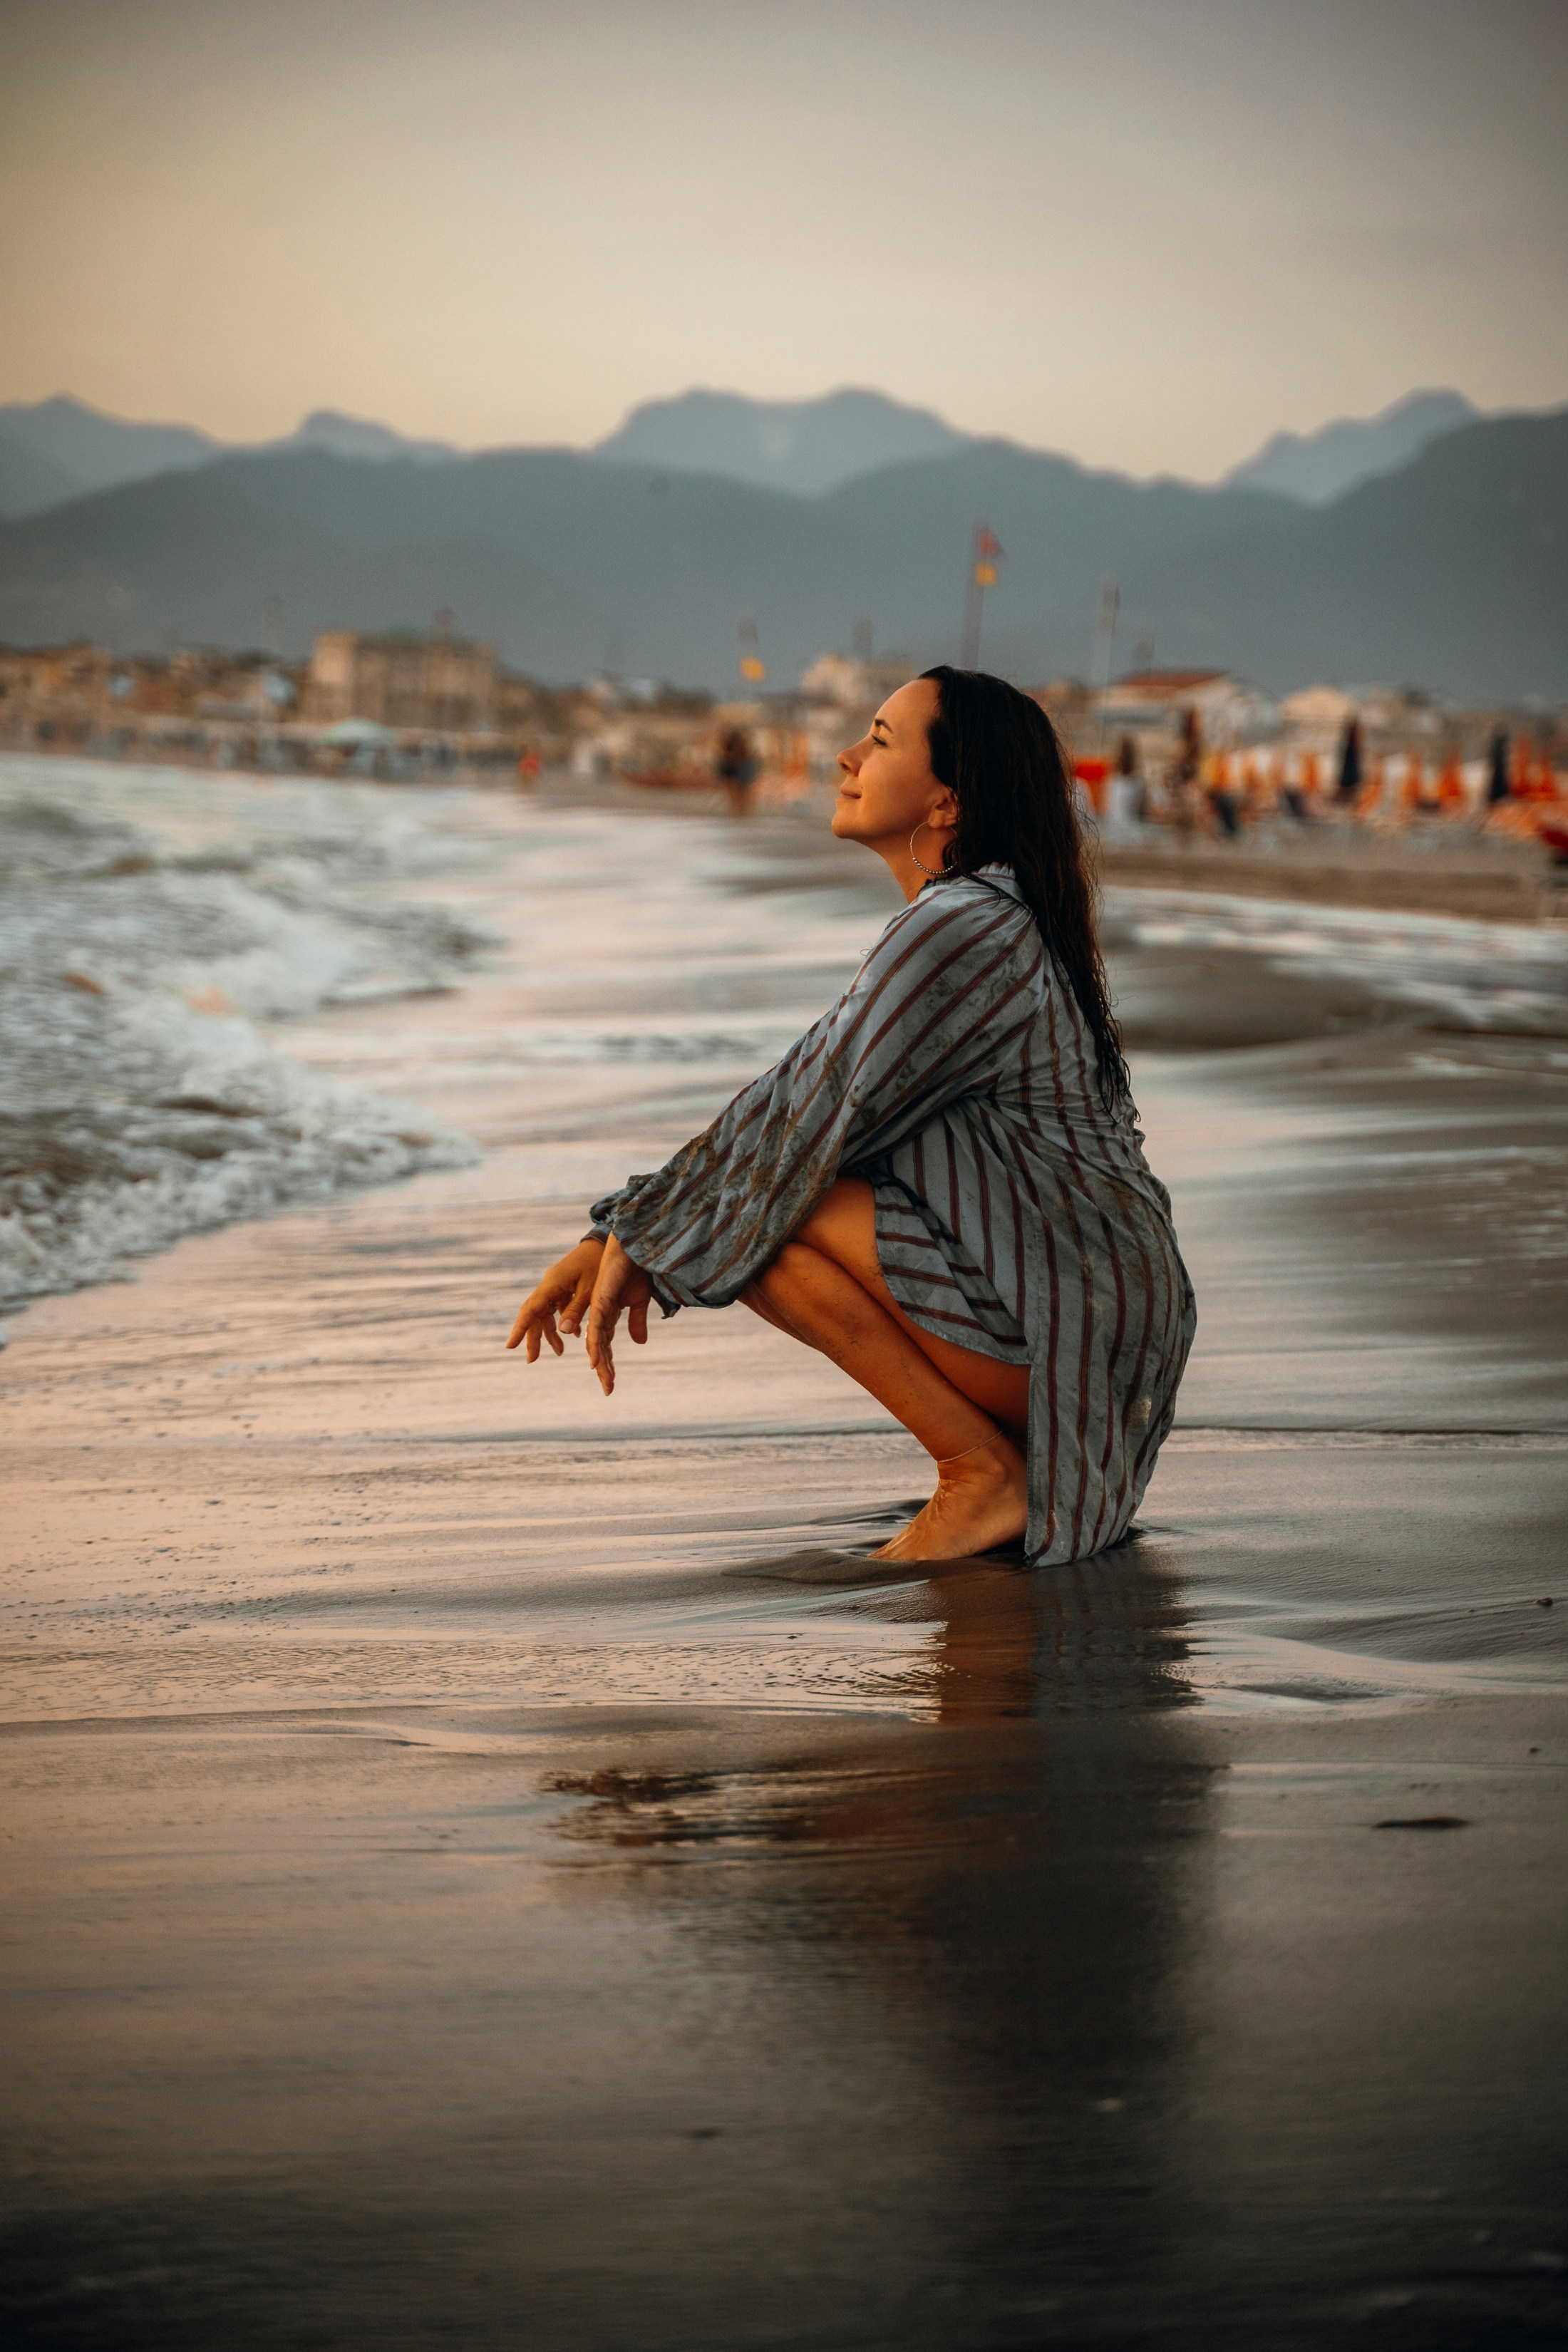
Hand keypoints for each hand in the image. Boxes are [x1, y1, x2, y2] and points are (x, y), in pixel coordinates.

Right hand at [506, 1238, 605, 1361]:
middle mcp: (550, 1285)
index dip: (520, 1329)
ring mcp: (556, 1285)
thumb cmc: (600, 1264)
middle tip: (532, 1360)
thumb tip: (563, 1332)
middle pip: (535, 1314)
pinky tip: (573, 1335)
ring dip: (552, 1332)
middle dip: (534, 1337)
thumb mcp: (591, 1290)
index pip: (531, 1310)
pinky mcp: (565, 1285)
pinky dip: (564, 1321)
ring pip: (547, 1312)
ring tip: (560, 1351)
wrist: (607, 1242)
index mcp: (552, 1284)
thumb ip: (576, 1309)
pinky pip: (558, 1306)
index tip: (510, 1346)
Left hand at [584, 1236, 653, 1395]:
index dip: (608, 1365)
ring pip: (597, 1340)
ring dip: (601, 1361)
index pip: (606, 1345)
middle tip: (608, 1390)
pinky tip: (596, 1359)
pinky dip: (597, 1343)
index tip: (610, 1385)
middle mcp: (600, 1313)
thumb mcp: (639, 1299)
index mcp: (607, 1314)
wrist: (633, 1244)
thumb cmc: (634, 1267)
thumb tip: (639, 1343)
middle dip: (605, 1369)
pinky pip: (598, 1325)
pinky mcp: (601, 1298)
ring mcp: (599, 1307)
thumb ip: (637, 1320)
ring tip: (604, 1378)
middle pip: (600, 1347)